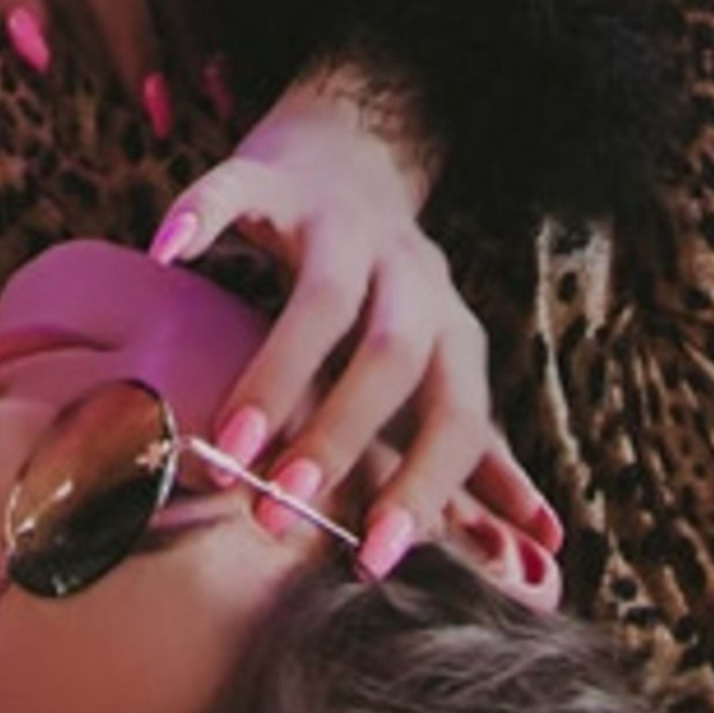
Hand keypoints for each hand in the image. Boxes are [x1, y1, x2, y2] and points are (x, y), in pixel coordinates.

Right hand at [151, 80, 560, 583]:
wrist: (353, 152)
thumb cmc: (389, 293)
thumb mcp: (441, 368)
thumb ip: (479, 457)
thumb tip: (545, 550)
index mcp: (454, 330)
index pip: (457, 416)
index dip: (424, 488)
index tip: (373, 560)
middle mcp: (410, 273)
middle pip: (392, 356)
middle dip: (340, 437)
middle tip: (282, 509)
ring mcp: (341, 218)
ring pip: (322, 294)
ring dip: (277, 372)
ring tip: (230, 443)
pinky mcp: (272, 174)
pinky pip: (236, 190)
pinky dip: (202, 219)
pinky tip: (168, 255)